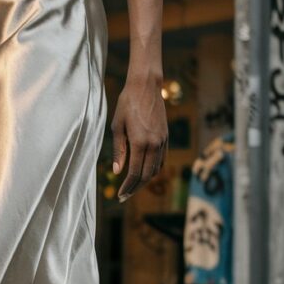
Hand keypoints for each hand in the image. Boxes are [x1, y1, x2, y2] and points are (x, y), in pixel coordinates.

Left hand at [111, 76, 167, 201]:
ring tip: (132, 186)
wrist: (146, 86)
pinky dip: (153, 169)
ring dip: (145, 180)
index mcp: (140, 142)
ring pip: (156, 169)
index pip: (135, 173)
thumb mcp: (117, 126)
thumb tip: (117, 171)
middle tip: (124, 196)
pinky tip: (144, 172)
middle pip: (146, 175)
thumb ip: (118, 150)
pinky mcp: (166, 137)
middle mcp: (154, 144)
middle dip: (135, 188)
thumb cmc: (127, 103)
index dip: (127, 187)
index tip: (120, 196)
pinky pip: (161, 159)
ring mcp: (162, 141)